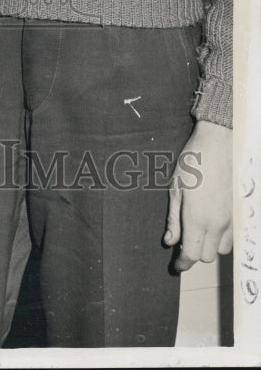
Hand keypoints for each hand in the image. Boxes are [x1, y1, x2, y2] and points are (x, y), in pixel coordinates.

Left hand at [165, 120, 232, 271]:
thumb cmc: (193, 162)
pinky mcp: (239, 212)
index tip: (176, 266)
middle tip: (182, 239)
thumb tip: (170, 241)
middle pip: (207, 256)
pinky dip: (220, 237)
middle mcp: (217, 223)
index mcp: (197, 218)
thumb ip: (173, 219)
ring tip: (196, 229)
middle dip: (194, 253)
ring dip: (208, 246)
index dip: (183, 264)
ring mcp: (231, 219)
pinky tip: (210, 222)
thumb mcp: (175, 188)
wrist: (219, 144)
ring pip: (221, 249)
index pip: (192, 255)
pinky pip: (232, 237)